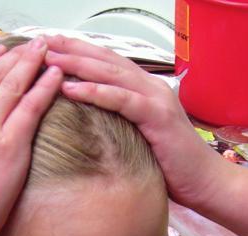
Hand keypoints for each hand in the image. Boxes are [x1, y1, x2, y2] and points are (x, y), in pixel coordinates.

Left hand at [43, 35, 227, 206]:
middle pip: (105, 61)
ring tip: (49, 58)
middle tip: (42, 42)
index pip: (106, 65)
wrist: (206, 182)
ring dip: (78, 64)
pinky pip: (123, 100)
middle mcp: (150, 87)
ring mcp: (156, 99)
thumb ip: (119, 127)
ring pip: (111, 74)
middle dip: (71, 49)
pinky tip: (72, 87)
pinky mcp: (158, 117)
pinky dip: (97, 92)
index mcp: (143, 91)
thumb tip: (88, 129)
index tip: (48, 48)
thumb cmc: (172, 168)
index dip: (77, 53)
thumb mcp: (139, 141)